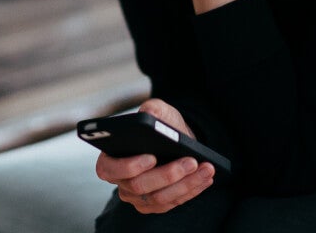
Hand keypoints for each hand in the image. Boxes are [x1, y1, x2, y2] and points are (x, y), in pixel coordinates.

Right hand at [94, 99, 216, 213]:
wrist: (176, 140)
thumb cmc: (161, 125)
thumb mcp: (158, 111)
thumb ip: (152, 109)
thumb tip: (149, 115)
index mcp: (110, 158)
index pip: (109, 168)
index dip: (128, 166)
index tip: (151, 157)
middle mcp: (120, 182)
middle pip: (139, 186)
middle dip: (167, 175)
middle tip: (190, 161)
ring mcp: (137, 197)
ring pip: (159, 198)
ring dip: (186, 184)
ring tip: (205, 168)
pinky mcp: (155, 205)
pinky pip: (173, 203)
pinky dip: (192, 190)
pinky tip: (205, 177)